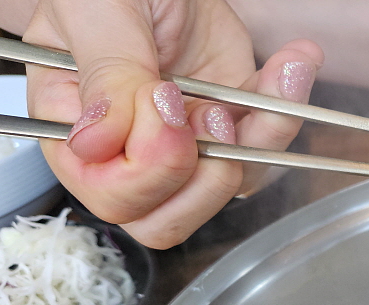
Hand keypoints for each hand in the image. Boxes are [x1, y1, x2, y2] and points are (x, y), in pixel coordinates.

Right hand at [20, 0, 323, 247]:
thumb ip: (103, 73)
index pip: (112, 197)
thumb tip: (95, 142)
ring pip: (226, 190)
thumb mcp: (95, 12)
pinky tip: (291, 65)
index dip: (149, 169)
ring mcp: (185, 144)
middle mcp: (129, 151)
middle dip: (205, 177)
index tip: (165, 103)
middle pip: (167, 220)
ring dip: (258, 142)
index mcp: (76, 131)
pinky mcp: (231, 126)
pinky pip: (266, 148)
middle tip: (212, 113)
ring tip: (260, 81)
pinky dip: (287, 110)